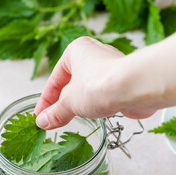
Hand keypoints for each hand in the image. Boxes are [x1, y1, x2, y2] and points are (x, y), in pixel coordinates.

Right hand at [34, 36, 160, 129]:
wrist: (135, 88)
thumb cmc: (99, 85)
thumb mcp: (69, 102)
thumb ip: (55, 113)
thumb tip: (43, 122)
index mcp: (76, 51)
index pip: (55, 79)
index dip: (45, 101)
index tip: (40, 116)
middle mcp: (94, 56)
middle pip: (71, 84)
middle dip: (62, 103)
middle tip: (53, 120)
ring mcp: (110, 69)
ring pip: (88, 90)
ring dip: (79, 105)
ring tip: (71, 121)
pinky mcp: (123, 83)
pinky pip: (104, 96)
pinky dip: (96, 107)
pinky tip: (93, 118)